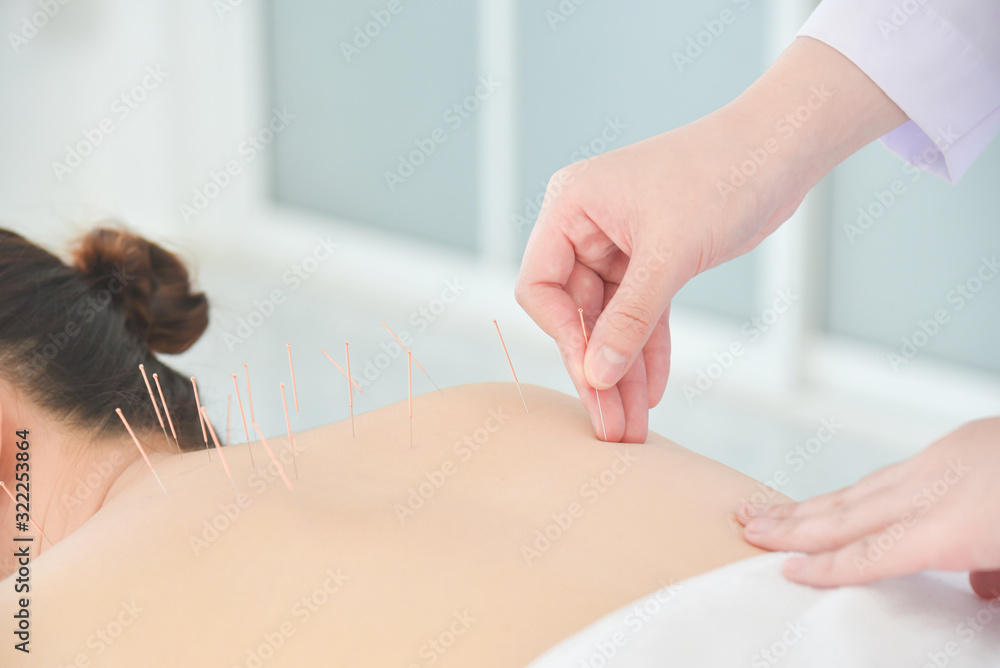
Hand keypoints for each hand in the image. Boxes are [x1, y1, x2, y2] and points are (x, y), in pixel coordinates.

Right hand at [514, 118, 780, 441]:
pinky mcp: (652, 260)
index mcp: (570, 208)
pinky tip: (653, 390)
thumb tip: (597, 375)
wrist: (779, 150)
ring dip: (624, 370)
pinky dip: (649, 349)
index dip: (564, 336)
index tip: (592, 377)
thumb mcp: (670, 252)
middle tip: (611, 425)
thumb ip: (630, 317)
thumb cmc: (722, 175)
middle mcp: (585, 227)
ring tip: (632, 424)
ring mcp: (617, 245)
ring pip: (612, 322)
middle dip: (598, 369)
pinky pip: (642, 315)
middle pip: (577, 314)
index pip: (541, 287)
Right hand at [737, 418, 999, 597]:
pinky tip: (841, 495)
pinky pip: (891, 472)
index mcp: (953, 526)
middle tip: (748, 525)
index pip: (872, 553)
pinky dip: (856, 487)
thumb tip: (979, 584)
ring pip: (861, 488)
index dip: (825, 566)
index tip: (787, 569)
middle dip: (792, 524)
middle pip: (848, 514)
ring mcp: (943, 459)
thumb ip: (993, 575)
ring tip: (770, 508)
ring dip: (811, 503)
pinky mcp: (956, 442)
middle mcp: (934, 488)